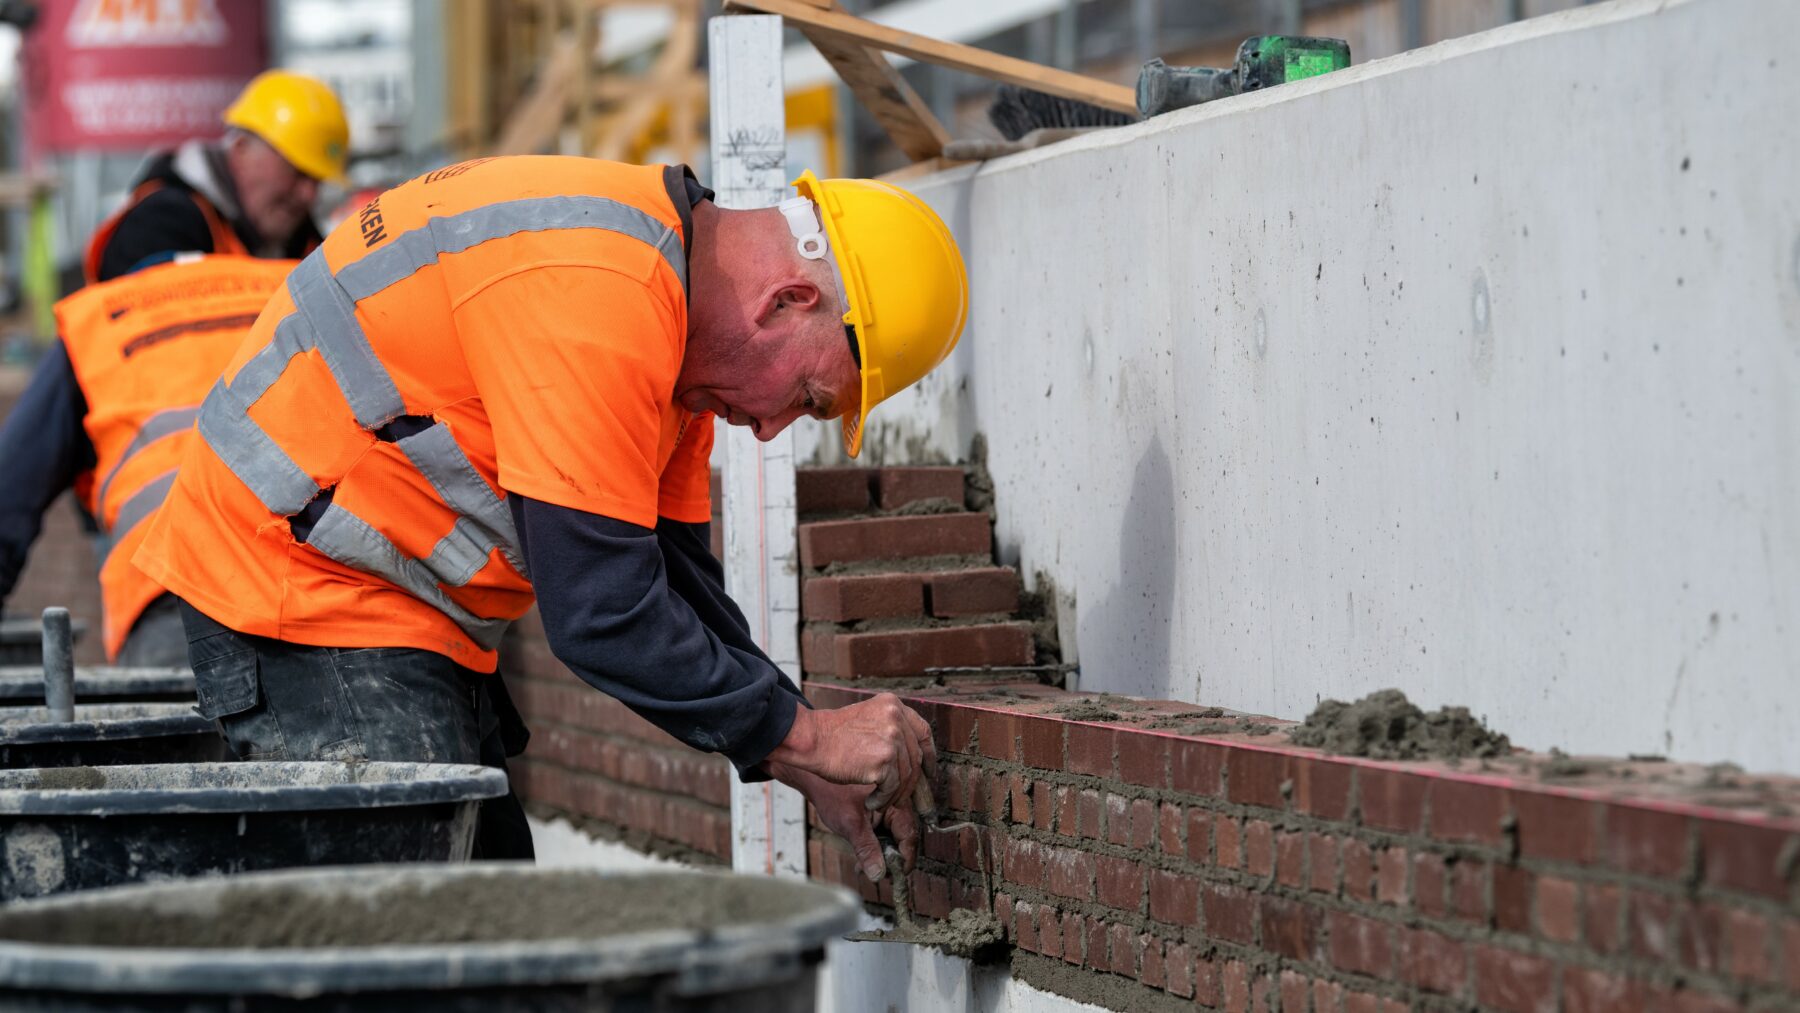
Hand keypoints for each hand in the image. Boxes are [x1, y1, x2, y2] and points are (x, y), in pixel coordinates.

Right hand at [766, 693, 936, 814]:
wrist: (811, 739)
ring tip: (882, 800)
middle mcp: (896, 718)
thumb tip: (911, 754)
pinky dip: (884, 799)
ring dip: (895, 793)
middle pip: (915, 757)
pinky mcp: (883, 760)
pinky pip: (892, 787)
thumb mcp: (867, 718)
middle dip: (912, 781)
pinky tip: (872, 802)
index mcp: (893, 705)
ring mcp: (891, 738)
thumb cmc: (832, 734)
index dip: (929, 754)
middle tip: (904, 796)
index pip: (923, 731)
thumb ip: (889, 729)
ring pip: (906, 775)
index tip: (929, 771)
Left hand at [774, 764, 921, 880]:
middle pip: (904, 837)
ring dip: (883, 852)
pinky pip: (886, 829)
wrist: (815, 777)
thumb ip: (866, 849)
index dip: (905, 859)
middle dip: (892, 858)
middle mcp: (897, 801)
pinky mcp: (880, 807)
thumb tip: (878, 874)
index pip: (910, 836)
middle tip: (876, 872)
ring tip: (864, 864)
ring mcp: (889, 804)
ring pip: (895, 835)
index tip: (897, 875)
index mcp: (896, 800)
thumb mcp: (850, 824)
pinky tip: (862, 853)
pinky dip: (877, 842)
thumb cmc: (832, 793)